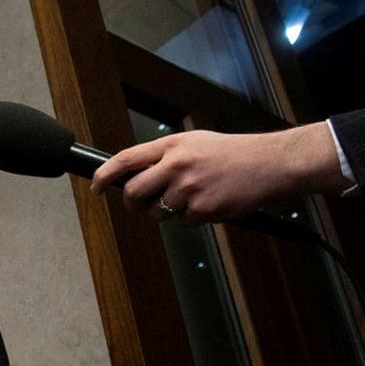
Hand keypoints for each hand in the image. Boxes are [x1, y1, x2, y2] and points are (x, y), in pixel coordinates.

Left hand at [90, 123, 350, 225]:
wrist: (268, 163)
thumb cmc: (232, 153)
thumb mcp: (195, 142)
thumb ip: (165, 155)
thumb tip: (135, 173)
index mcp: (171, 145)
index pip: (125, 160)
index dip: (105, 175)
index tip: (96, 186)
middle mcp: (176, 165)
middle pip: (133, 193)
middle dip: (132, 204)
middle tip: (139, 205)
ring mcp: (188, 189)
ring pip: (159, 213)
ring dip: (169, 211)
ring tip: (194, 196)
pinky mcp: (202, 210)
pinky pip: (185, 223)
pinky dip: (195, 218)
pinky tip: (212, 202)